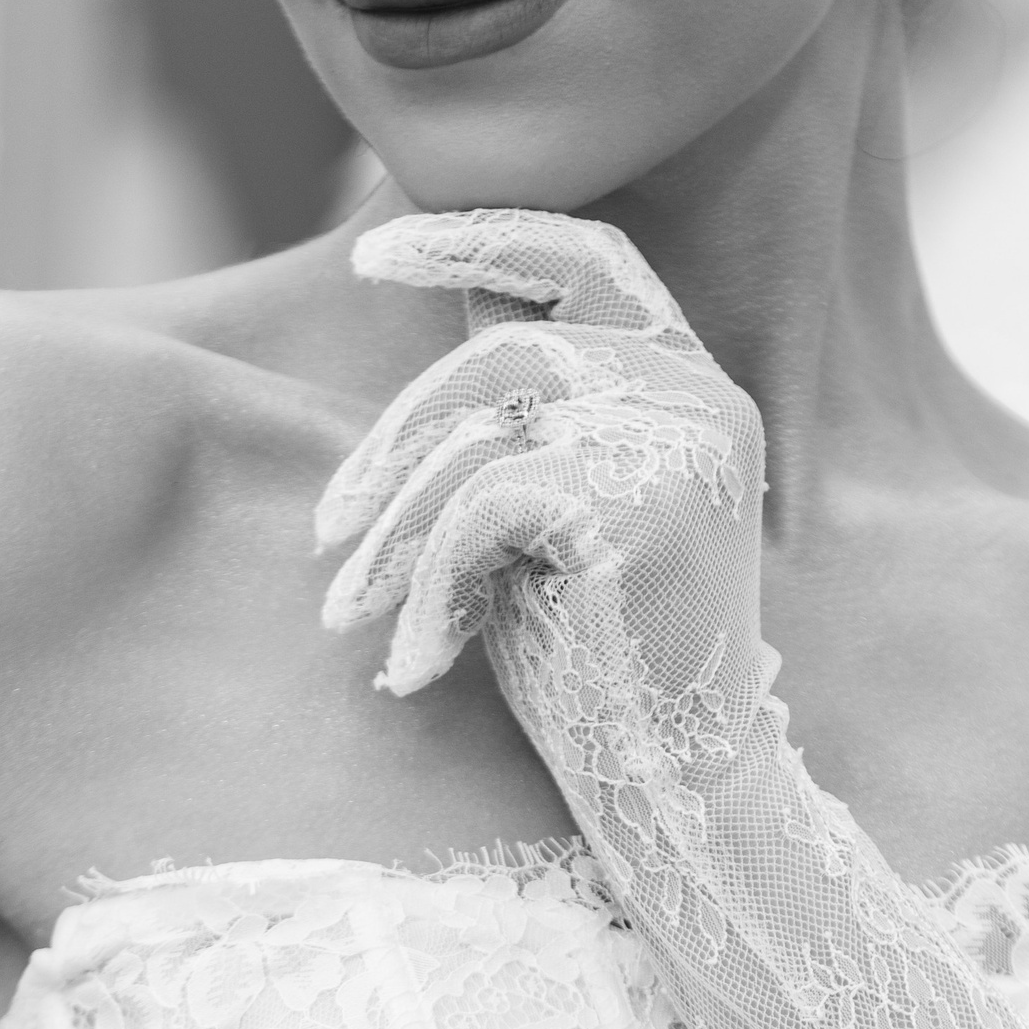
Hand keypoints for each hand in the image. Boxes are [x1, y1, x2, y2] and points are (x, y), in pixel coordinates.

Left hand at [317, 210, 771, 811]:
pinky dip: (430, 589)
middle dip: (395, 439)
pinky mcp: (639, 508)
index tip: (371, 252)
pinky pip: (479, 509)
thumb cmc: (599, 666)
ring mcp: (680, 445)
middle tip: (328, 531)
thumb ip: (511, 417)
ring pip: (480, 431)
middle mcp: (700, 395)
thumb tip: (430, 297)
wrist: (679, 794)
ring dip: (393, 527)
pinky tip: (422, 664)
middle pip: (501, 351)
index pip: (586, 255)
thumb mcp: (543, 514)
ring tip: (351, 608)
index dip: (479, 235)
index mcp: (688, 384)